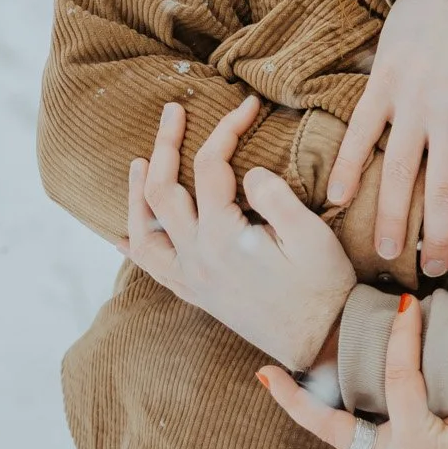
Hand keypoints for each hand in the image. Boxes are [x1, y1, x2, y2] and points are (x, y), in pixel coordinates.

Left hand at [124, 99, 354, 370]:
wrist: (323, 342)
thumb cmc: (324, 287)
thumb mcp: (311, 235)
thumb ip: (275, 196)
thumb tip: (248, 171)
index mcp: (224, 237)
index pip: (211, 167)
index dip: (227, 129)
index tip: (247, 105)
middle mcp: (197, 257)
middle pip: (161, 191)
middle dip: (165, 144)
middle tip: (173, 111)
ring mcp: (192, 278)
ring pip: (143, 230)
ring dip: (135, 193)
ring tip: (139, 162)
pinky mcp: (197, 294)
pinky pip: (150, 268)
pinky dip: (133, 244)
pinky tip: (123, 232)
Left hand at [262, 294, 447, 448]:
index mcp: (418, 444)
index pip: (400, 379)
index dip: (403, 337)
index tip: (408, 304)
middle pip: (333, 426)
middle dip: (298, 399)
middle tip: (265, 372)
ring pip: (337, 431)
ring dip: (308, 406)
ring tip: (276, 377)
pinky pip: (354, 434)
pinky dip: (333, 412)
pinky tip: (325, 390)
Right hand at [328, 0, 447, 277]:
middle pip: (447, 187)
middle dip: (441, 236)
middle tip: (437, 270)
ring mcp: (412, 96)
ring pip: (398, 169)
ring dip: (393, 215)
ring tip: (391, 251)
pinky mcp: (382, 82)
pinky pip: (360, 131)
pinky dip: (346, 165)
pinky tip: (337, 198)